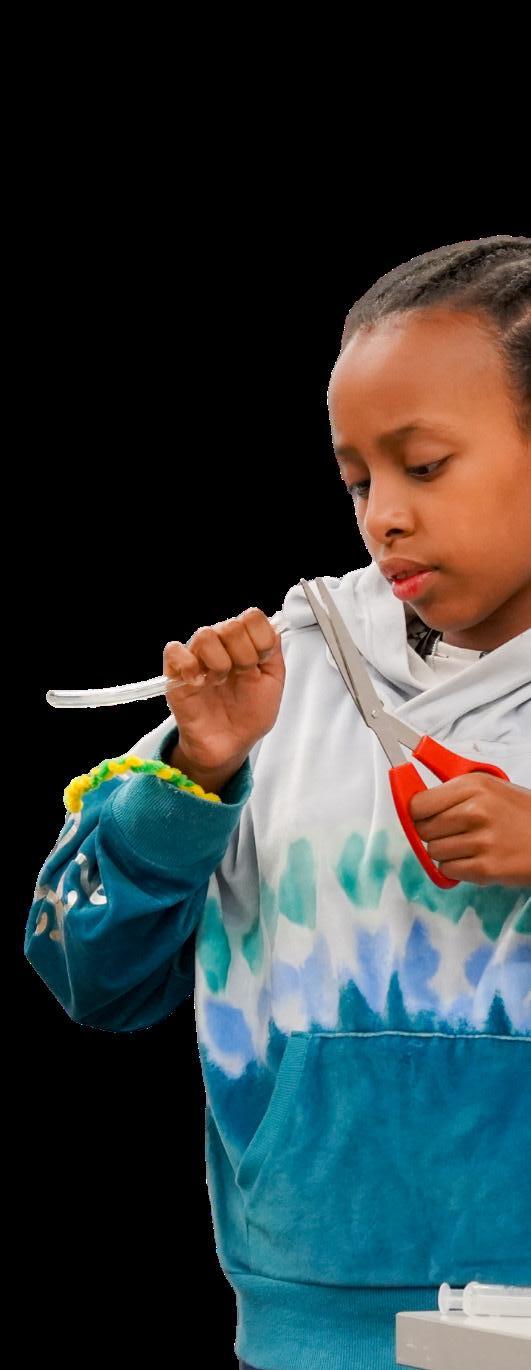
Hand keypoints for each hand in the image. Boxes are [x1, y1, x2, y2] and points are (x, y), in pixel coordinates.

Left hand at [409, 773, 530, 886]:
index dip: (418, 813)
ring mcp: (480, 841)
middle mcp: (475, 811)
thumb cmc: (520, 814)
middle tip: (453, 832)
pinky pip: (448, 870)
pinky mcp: (486, 869)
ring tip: (469, 845)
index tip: (424, 816)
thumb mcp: (490, 788)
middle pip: (423, 830)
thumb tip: (414, 801)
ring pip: (433, 852)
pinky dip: (457, 868)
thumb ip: (453, 792)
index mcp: (473, 786)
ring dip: (446, 852)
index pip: (418, 804)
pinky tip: (475, 859)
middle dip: (433, 833)